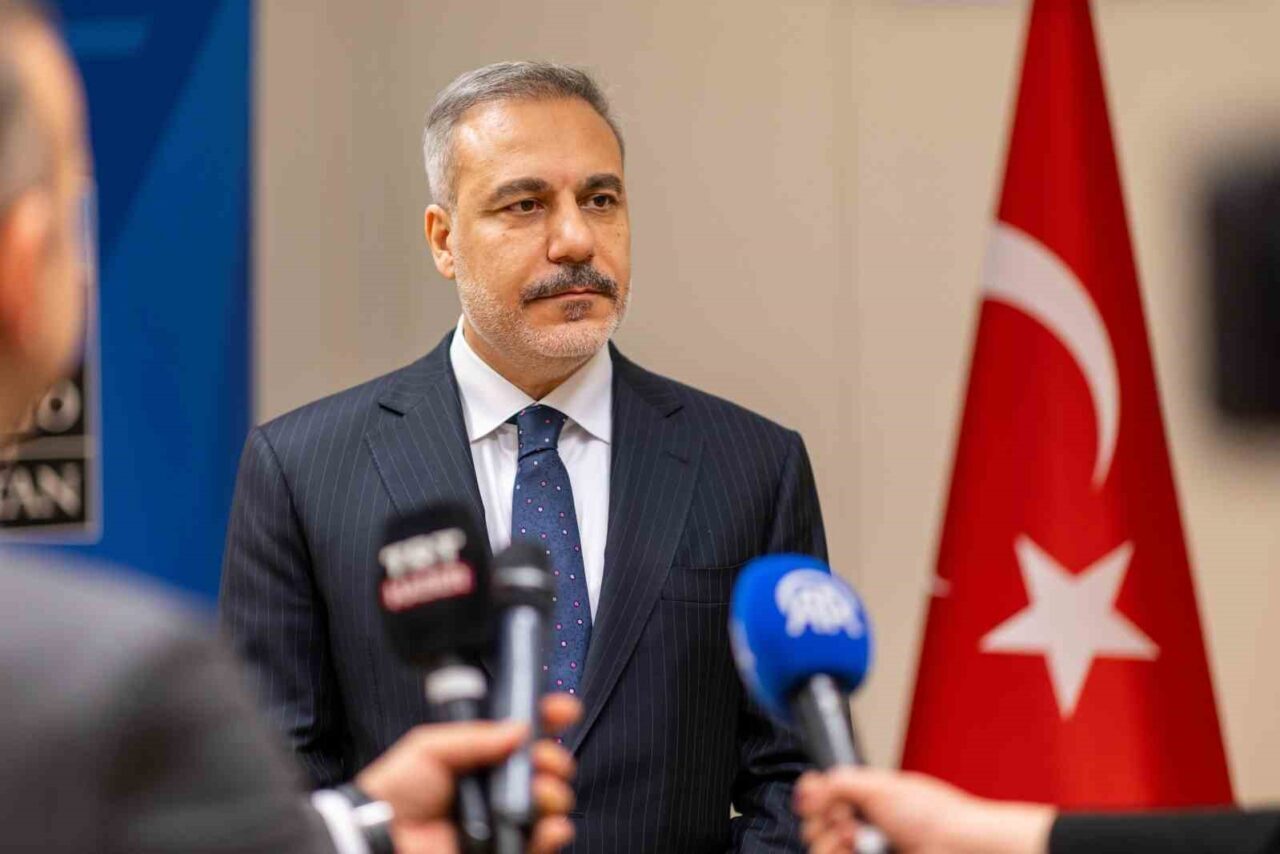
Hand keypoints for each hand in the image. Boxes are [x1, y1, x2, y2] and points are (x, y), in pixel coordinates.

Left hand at [356, 693, 581, 852]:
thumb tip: (521, 728)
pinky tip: (550, 826)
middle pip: (545, 766)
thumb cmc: (397, 791)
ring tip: (540, 793)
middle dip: (555, 758)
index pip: (526, 731)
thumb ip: (477, 736)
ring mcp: (503, 817)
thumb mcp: (431, 747)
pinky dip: (553, 834)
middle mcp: (498, 784)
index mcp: (483, 753)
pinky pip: (541, 843)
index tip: (564, 711)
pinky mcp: (505, 848)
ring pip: (550, 802)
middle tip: (542, 761)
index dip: (549, 718)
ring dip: (555, 793)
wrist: (384, 837)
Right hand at [794, 767, 1054, 853]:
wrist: (957, 845)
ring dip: (831, 842)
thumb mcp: (879, 786)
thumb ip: (839, 782)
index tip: (816, 800)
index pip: (820, 796)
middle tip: (846, 820)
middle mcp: (861, 824)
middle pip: (814, 824)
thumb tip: (808, 788)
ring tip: (855, 839)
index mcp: (864, 797)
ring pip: (820, 848)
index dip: (813, 798)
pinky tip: (855, 850)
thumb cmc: (933, 814)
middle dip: (824, 821)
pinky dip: (837, 853)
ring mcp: (865, 850)